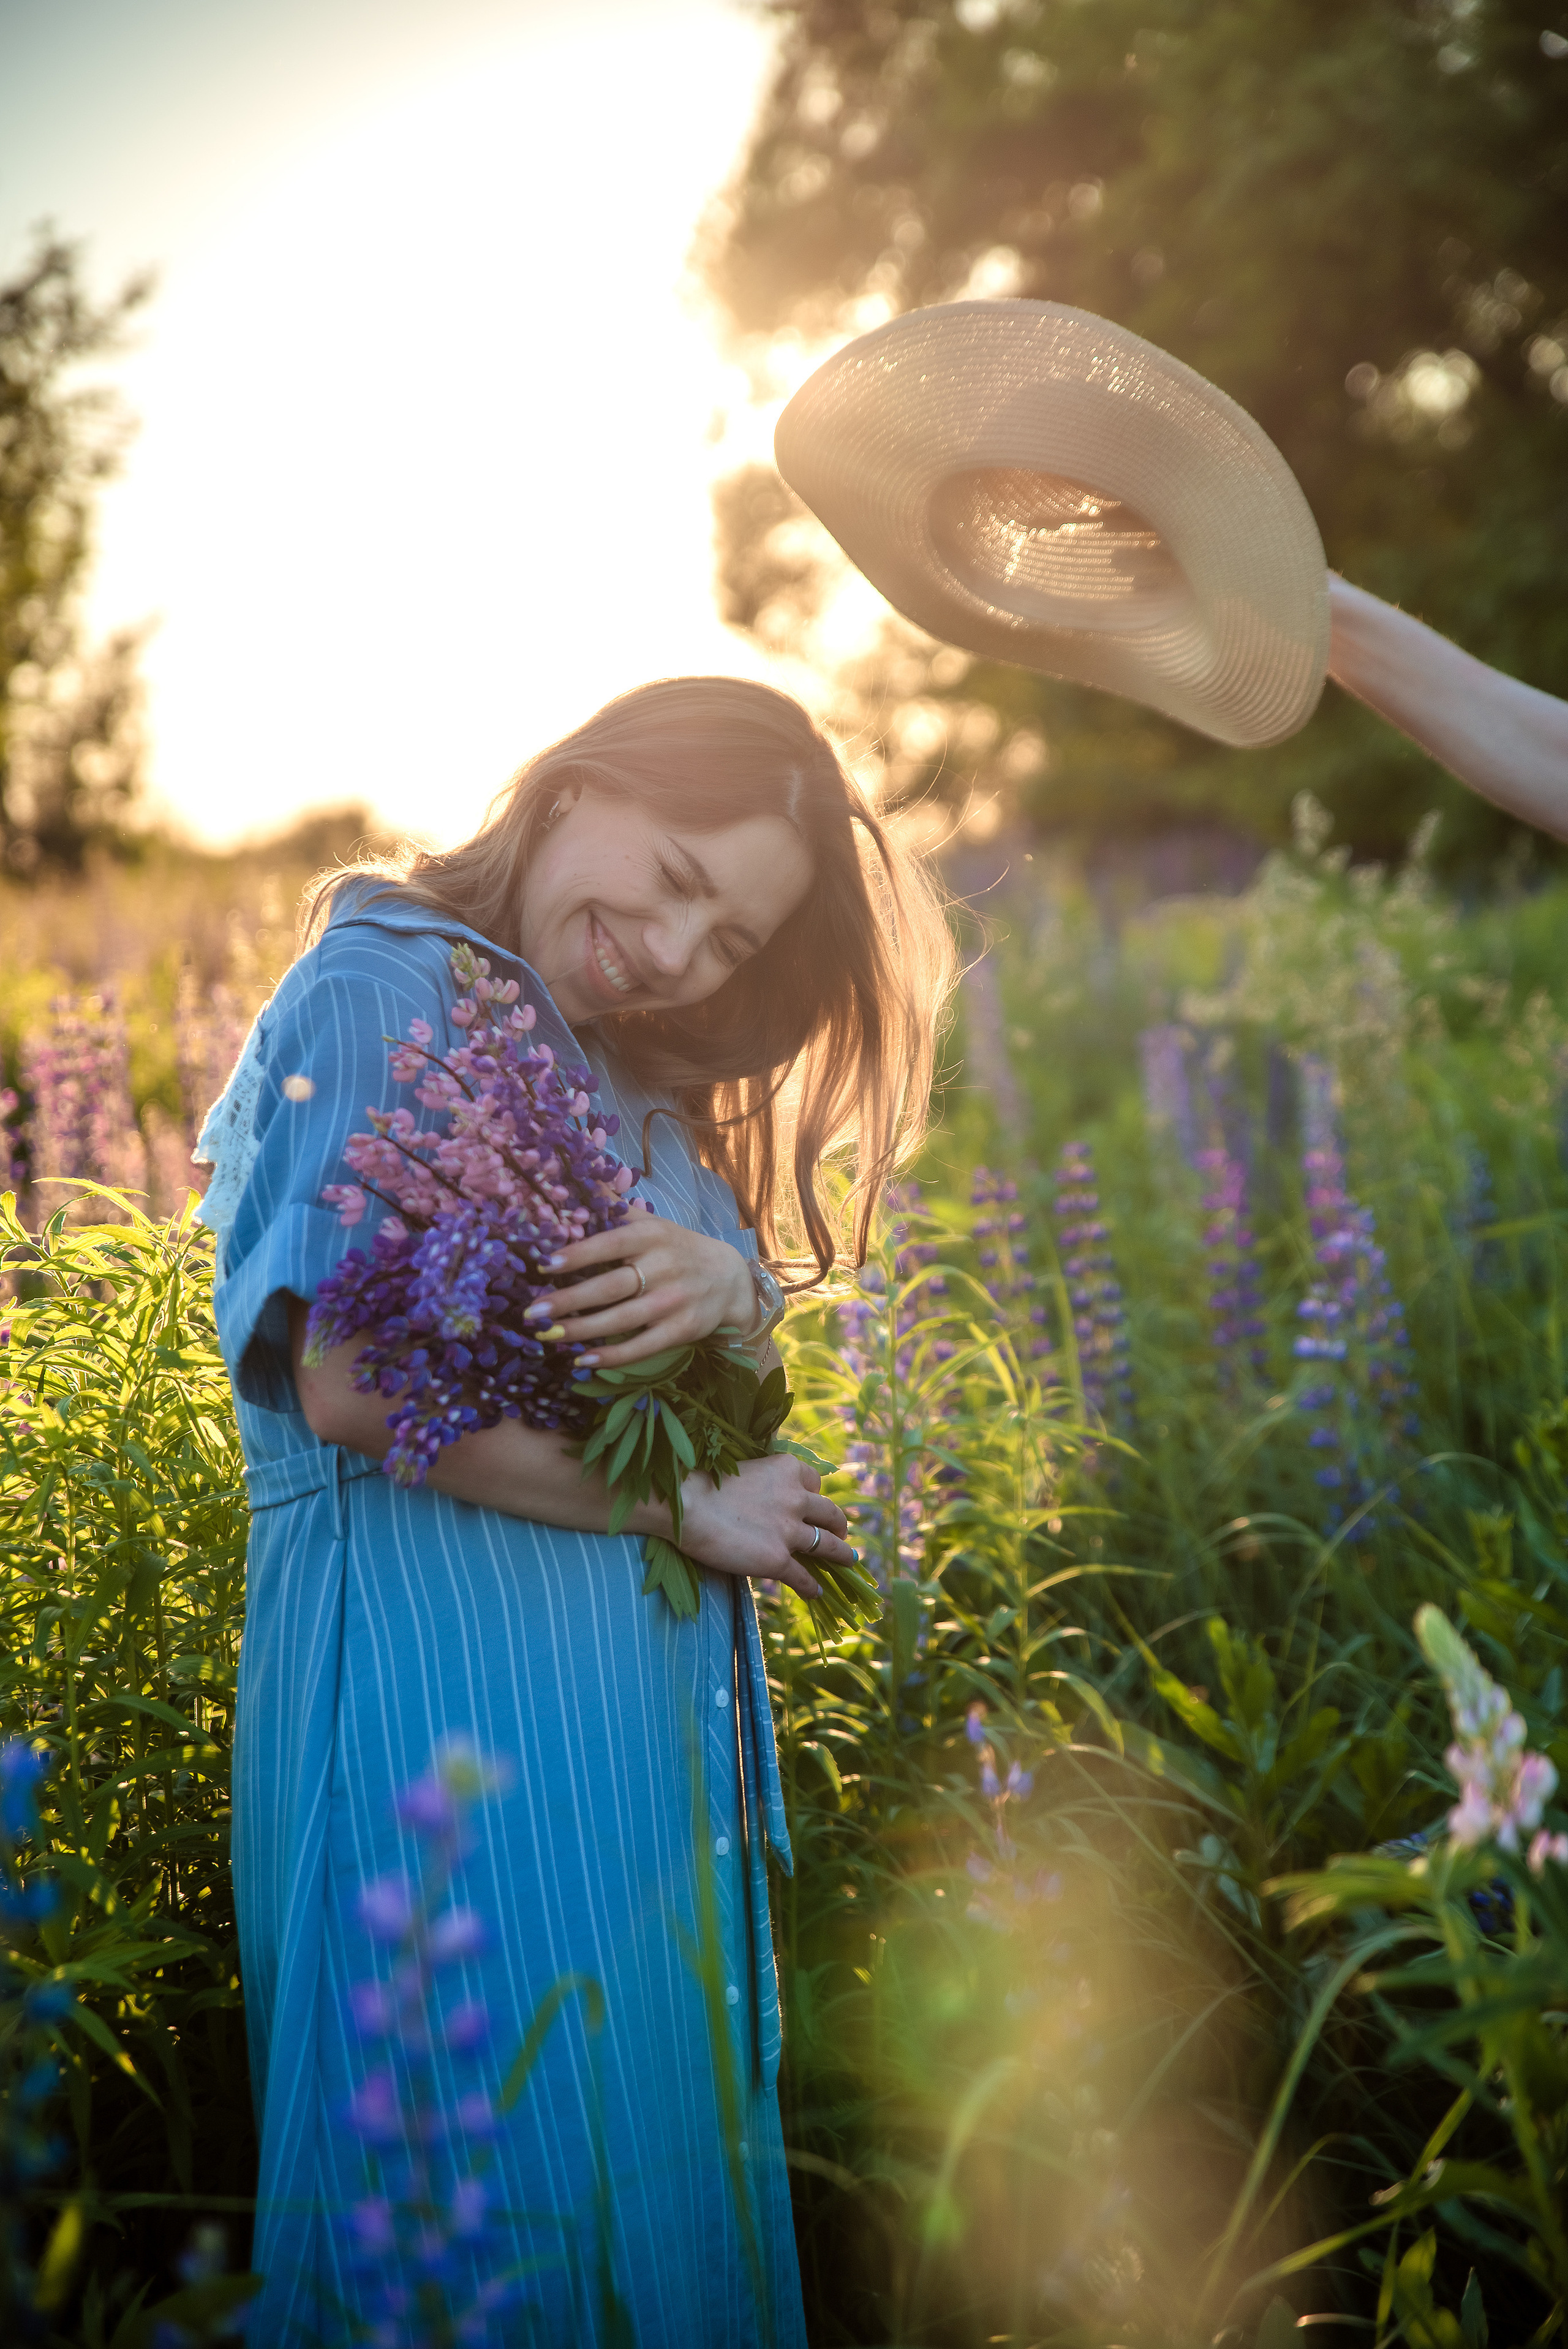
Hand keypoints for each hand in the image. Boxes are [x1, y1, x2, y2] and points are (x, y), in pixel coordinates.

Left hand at [529, 1213, 756, 1367]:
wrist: (730, 1279)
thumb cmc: (678, 1248)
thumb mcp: (652, 1224)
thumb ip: (615, 1208)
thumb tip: (579, 1180)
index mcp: (651, 1237)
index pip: (610, 1244)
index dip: (577, 1255)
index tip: (544, 1264)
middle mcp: (663, 1268)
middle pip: (610, 1287)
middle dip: (568, 1301)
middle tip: (531, 1312)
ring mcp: (673, 1301)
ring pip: (621, 1319)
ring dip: (582, 1330)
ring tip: (548, 1335)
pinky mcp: (681, 1330)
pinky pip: (642, 1346)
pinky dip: (612, 1355)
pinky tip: (583, 1359)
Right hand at [677, 1453, 852, 1602]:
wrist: (687, 1506)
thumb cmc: (702, 1484)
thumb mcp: (744, 1472)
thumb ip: (764, 1486)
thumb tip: (766, 1503)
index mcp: (787, 1470)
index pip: (814, 1483)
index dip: (815, 1497)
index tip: (815, 1507)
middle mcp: (796, 1498)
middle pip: (830, 1514)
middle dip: (839, 1525)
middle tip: (841, 1534)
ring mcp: (789, 1531)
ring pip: (828, 1546)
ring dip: (841, 1556)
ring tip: (847, 1562)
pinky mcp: (778, 1559)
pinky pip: (804, 1577)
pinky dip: (812, 1587)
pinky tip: (815, 1593)